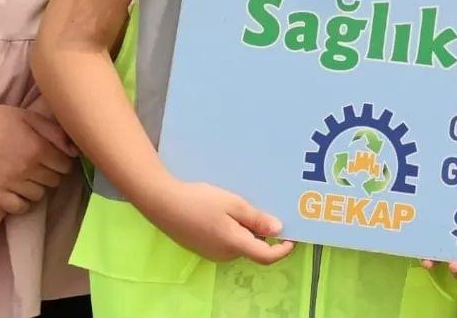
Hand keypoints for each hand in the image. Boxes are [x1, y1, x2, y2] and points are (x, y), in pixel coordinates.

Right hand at [0, 101, 75, 213]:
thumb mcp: (29, 116)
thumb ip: (55, 132)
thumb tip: (74, 151)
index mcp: (39, 147)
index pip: (66, 166)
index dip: (62, 163)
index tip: (54, 159)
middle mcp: (28, 167)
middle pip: (54, 181)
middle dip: (50, 174)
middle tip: (39, 167)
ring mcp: (10, 182)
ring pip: (38, 195)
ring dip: (37, 188)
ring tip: (27, 178)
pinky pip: (18, 208)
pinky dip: (22, 203)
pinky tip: (17, 193)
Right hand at [143, 180, 294, 264]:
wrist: (163, 203)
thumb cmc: (200, 201)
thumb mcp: (233, 204)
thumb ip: (256, 219)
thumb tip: (278, 230)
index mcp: (235, 245)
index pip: (266, 256)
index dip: (283, 249)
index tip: (293, 236)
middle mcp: (225, 254)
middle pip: (253, 247)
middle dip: (263, 232)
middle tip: (265, 207)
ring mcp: (212, 252)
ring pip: (239, 243)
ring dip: (247, 228)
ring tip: (242, 205)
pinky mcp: (203, 247)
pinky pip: (226, 240)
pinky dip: (233, 229)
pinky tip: (225, 210)